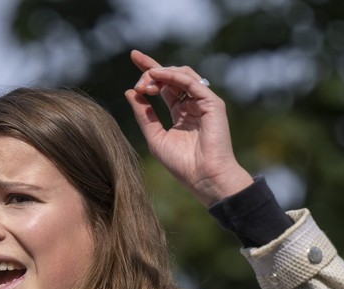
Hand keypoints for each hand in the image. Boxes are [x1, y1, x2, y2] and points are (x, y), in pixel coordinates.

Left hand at [124, 49, 252, 206]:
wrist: (204, 177)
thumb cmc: (182, 164)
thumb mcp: (155, 137)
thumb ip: (144, 115)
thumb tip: (130, 92)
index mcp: (180, 112)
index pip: (164, 84)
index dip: (149, 69)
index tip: (133, 56)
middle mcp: (192, 104)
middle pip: (171, 76)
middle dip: (151, 73)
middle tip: (138, 85)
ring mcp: (203, 102)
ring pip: (182, 74)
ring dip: (161, 74)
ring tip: (145, 84)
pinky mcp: (212, 103)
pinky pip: (192, 82)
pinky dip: (173, 76)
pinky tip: (157, 76)